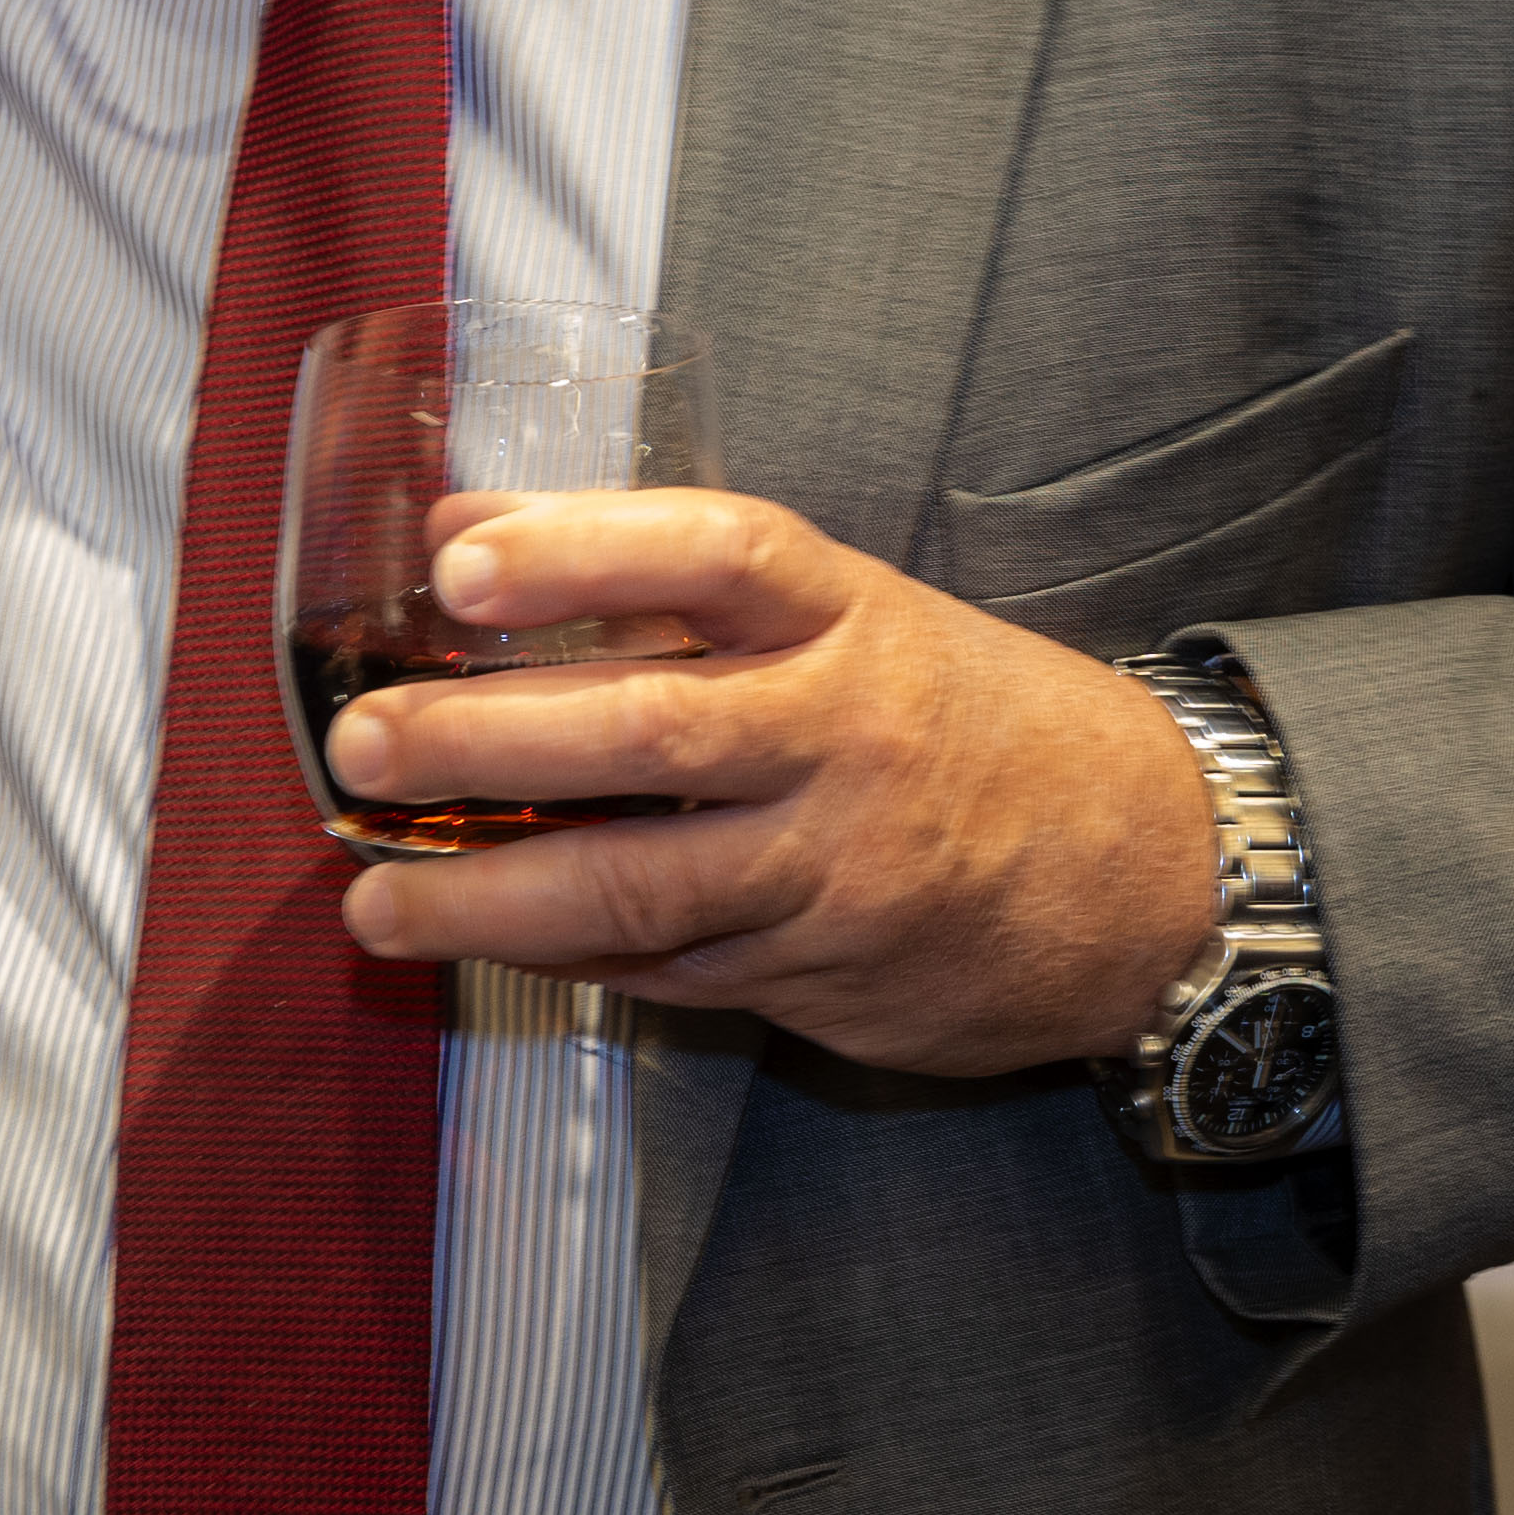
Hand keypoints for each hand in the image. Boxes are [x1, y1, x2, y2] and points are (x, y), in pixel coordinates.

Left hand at [327, 490, 1220, 1076]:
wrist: (1153, 872)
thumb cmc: (965, 718)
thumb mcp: (857, 618)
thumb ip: (683, 595)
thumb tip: (465, 538)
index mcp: (853, 616)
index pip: (714, 553)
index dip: (580, 549)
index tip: (456, 560)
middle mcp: (846, 737)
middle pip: (650, 732)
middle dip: (484, 742)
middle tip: (360, 749)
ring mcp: (837, 868)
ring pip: (641, 886)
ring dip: (487, 901)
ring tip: (374, 903)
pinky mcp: (826, 976)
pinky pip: (671, 971)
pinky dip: (567, 957)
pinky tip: (482, 945)